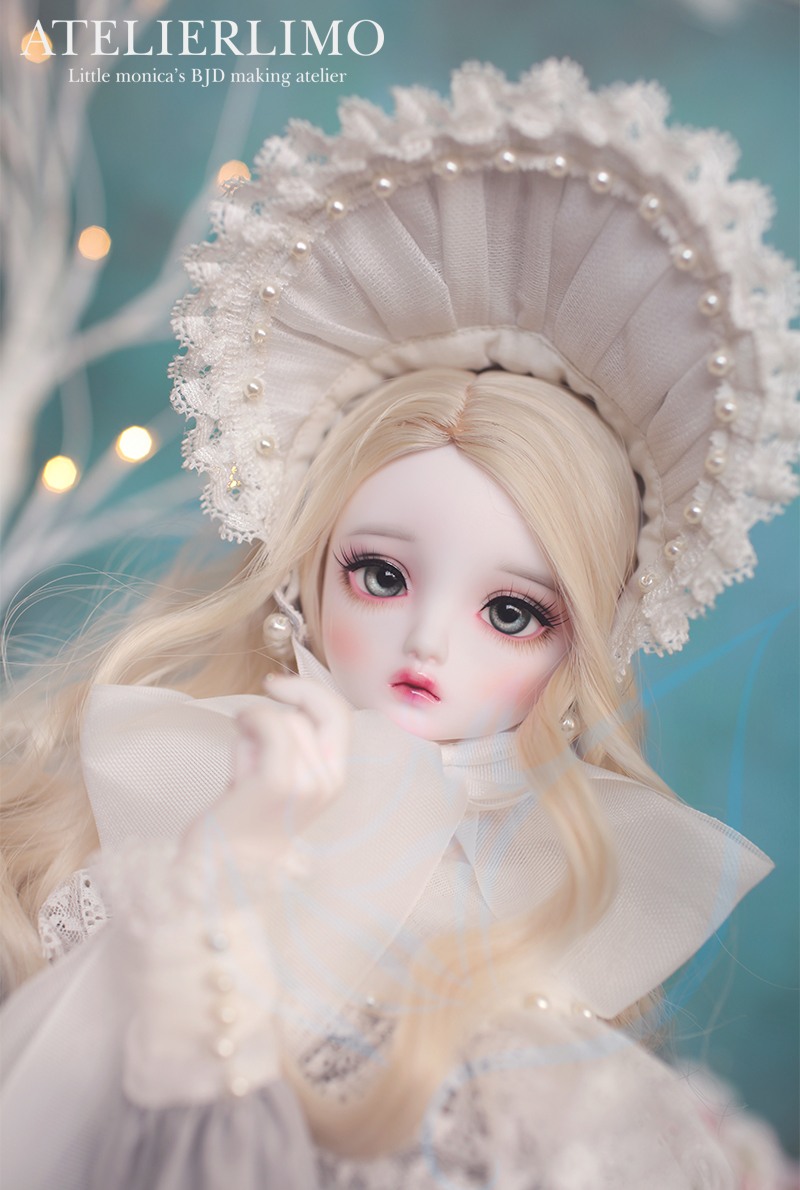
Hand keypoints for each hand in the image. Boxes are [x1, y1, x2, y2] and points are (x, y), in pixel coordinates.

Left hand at [183, 675, 351, 858]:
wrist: (224, 869)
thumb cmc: (245, 819)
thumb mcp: (283, 774)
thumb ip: (294, 741)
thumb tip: (281, 692)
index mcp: (335, 778)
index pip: (338, 713)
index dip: (309, 689)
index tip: (276, 684)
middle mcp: (328, 781)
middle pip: (302, 716)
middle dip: (270, 722)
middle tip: (248, 756)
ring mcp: (306, 782)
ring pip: (283, 720)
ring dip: (254, 732)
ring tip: (242, 769)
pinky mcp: (278, 782)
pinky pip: (270, 724)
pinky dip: (251, 719)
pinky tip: (238, 727)